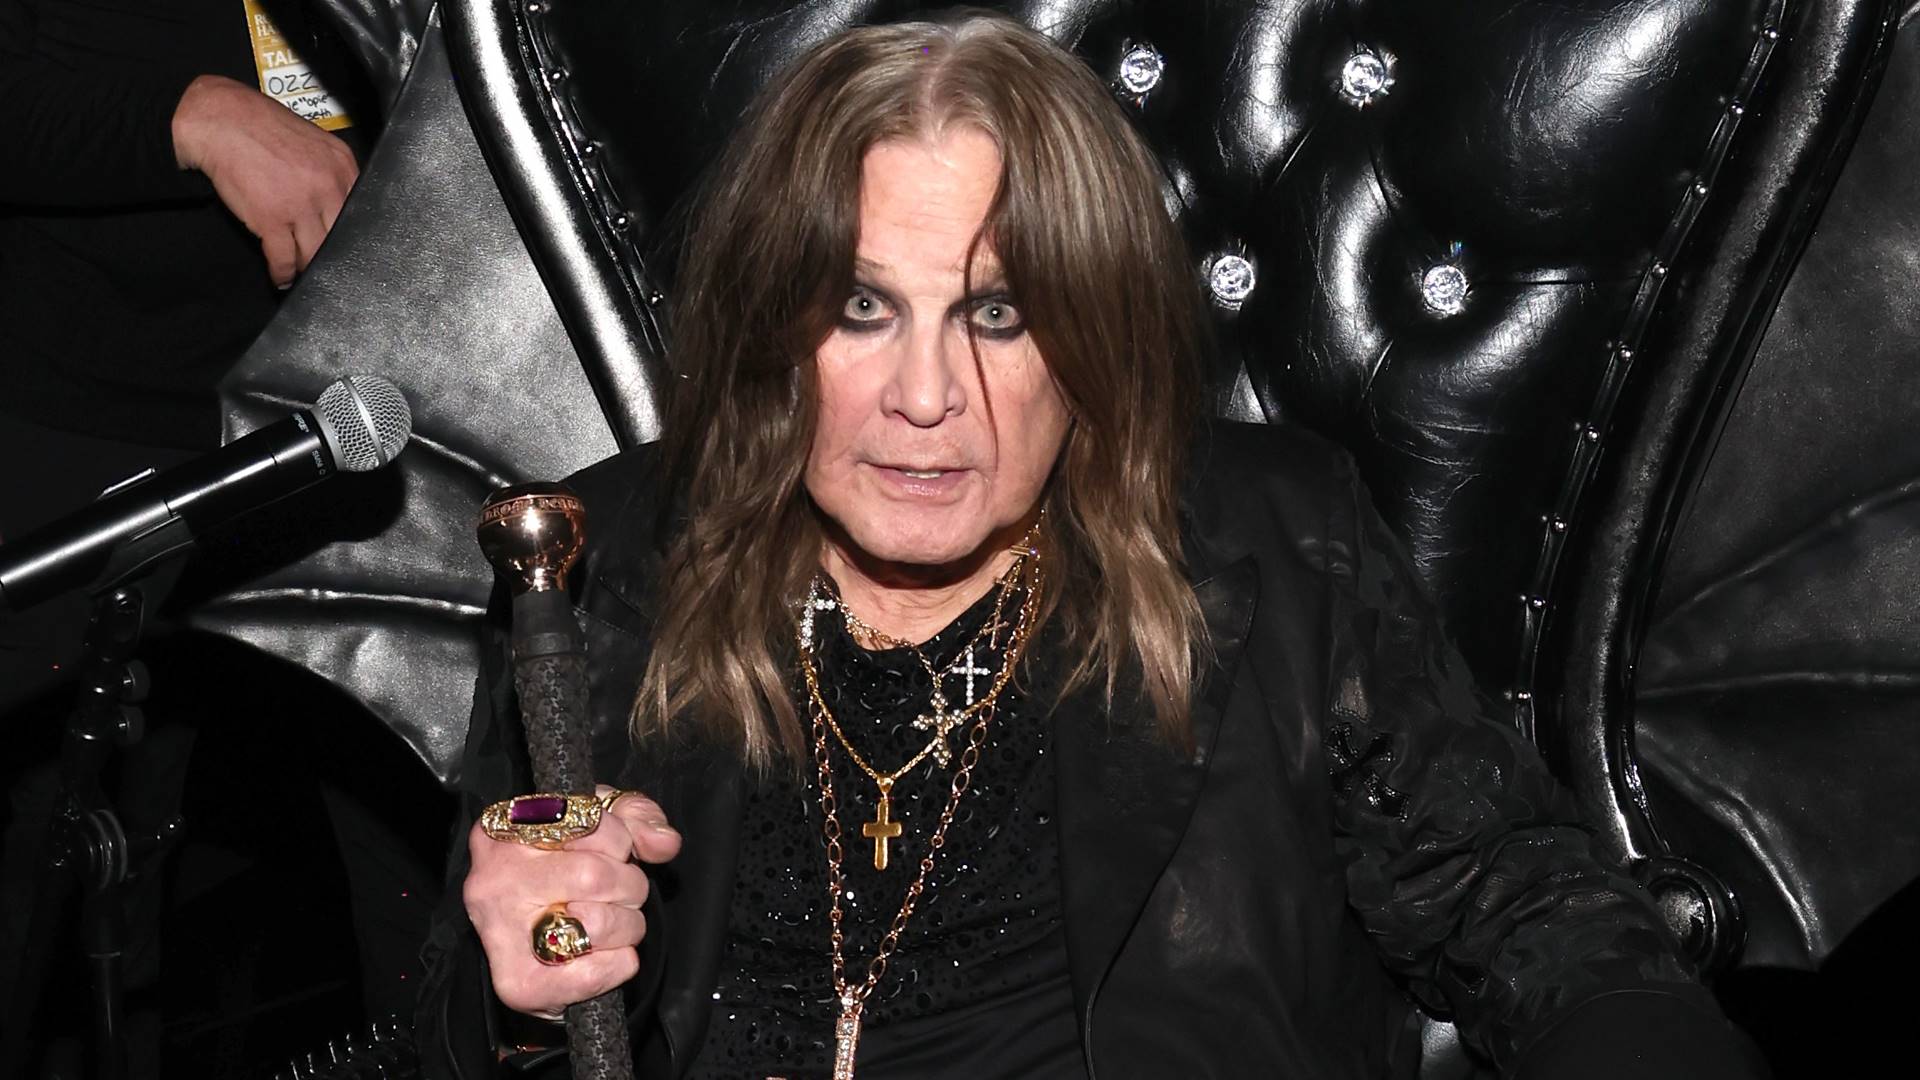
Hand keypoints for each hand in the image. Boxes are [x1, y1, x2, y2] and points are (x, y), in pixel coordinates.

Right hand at [170, 74, 359, 287]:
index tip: (344, 246)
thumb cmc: (261, 127)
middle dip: (331, 254)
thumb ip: (330, 171)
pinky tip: (281, 277)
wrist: (220, 119)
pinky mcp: (271, 219)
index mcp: (341, 166)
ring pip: (315, 253)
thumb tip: (336, 204)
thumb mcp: (313, 143)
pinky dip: (282, 273)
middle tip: (325, 265)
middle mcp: (327, 186)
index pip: (358, 211)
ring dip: (307, 267)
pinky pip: (284, 259)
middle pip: (340, 236)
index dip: (350, 233)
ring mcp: (300, 205)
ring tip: (302, 273)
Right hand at [463, 786, 681, 1020]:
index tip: (614, 853)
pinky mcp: (517, 985)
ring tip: (613, 924)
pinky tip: (602, 955)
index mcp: (507, 829)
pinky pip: (595, 973)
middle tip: (623, 895)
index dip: (620, 842)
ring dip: (628, 927)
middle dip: (630, 887)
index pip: (588, 821)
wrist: (528, 951)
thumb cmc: (567, 875)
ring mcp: (499, 934)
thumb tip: (663, 843)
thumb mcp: (601, 826)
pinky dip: (618, 964)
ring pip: (597, 924)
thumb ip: (638, 819)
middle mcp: (493, 878)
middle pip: (595, 875)